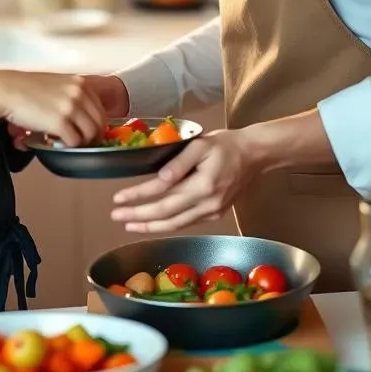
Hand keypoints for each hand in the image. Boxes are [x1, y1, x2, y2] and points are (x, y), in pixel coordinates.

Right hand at [8, 73, 128, 148]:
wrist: (7, 90)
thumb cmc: (26, 88)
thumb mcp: (57, 84)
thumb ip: (72, 96)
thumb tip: (82, 117)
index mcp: (80, 83)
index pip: (100, 109)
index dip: (97, 125)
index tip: (90, 132)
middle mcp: (79, 93)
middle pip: (99, 123)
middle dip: (93, 137)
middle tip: (82, 143)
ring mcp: (71, 107)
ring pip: (89, 134)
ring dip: (80, 142)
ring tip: (66, 142)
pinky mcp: (60, 122)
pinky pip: (74, 142)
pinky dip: (67, 146)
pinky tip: (56, 142)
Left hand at [110, 129, 256, 233]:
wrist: (254, 155)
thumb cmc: (226, 145)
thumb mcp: (201, 145)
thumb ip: (179, 162)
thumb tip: (159, 180)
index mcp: (202, 185)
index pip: (162, 194)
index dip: (138, 198)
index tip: (118, 199)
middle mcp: (207, 204)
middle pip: (166, 216)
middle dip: (138, 217)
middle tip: (116, 216)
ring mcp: (212, 212)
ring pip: (175, 225)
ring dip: (150, 226)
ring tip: (130, 225)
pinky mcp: (215, 214)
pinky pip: (187, 223)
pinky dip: (168, 224)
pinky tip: (155, 223)